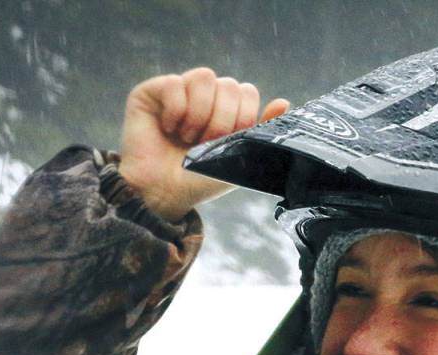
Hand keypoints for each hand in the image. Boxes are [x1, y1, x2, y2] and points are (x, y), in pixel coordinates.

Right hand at [118, 68, 288, 221]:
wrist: (164, 193)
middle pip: (230, 85)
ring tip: (186, 138)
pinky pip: (174, 83)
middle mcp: (204, 97)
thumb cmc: (200, 178)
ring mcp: (179, 91)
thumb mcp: (238, 157)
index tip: (229, 141)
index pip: (248, 92)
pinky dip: (175, 111)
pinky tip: (168, 128)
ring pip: (204, 77)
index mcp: (226, 110)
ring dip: (199, 115)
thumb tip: (285, 102)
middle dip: (222, 120)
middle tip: (205, 143)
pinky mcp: (152, 91)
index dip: (243, 116)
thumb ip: (260, 130)